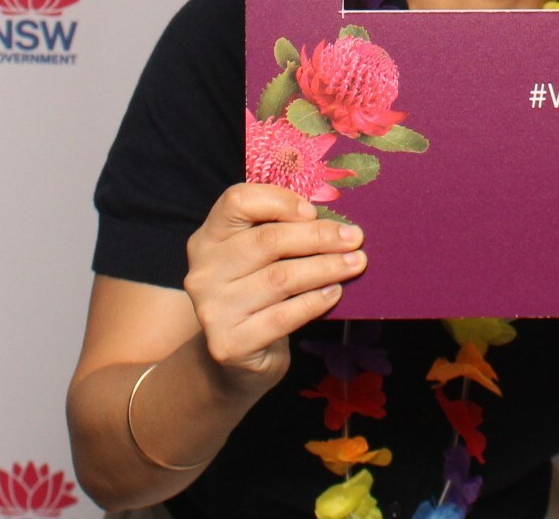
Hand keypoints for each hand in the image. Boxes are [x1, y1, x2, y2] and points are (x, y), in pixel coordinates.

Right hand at [179, 184, 364, 392]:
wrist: (236, 357)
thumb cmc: (256, 294)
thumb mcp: (258, 258)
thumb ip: (281, 232)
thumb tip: (334, 222)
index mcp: (208, 237)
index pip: (237, 202)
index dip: (279, 201)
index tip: (313, 211)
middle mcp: (204, 270)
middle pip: (267, 241)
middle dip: (318, 237)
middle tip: (354, 237)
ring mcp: (213, 309)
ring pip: (280, 279)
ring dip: (325, 268)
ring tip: (355, 263)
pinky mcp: (230, 343)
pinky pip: (282, 316)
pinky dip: (313, 302)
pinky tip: (334, 293)